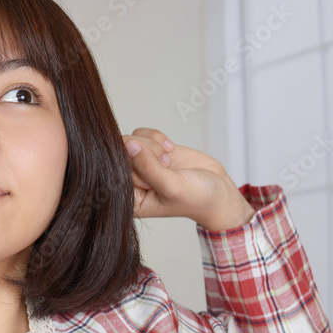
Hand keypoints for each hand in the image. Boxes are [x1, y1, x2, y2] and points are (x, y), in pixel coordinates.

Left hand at [122, 128, 255, 231]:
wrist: (218, 190)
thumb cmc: (196, 198)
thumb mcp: (171, 186)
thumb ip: (148, 167)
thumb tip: (128, 145)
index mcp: (128, 198)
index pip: (113, 171)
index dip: (134, 165)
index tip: (155, 173)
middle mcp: (128, 181)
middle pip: (119, 152)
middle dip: (145, 153)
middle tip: (166, 165)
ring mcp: (138, 164)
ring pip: (129, 139)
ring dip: (152, 145)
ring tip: (169, 161)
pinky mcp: (149, 150)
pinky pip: (141, 133)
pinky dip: (157, 137)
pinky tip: (170, 150)